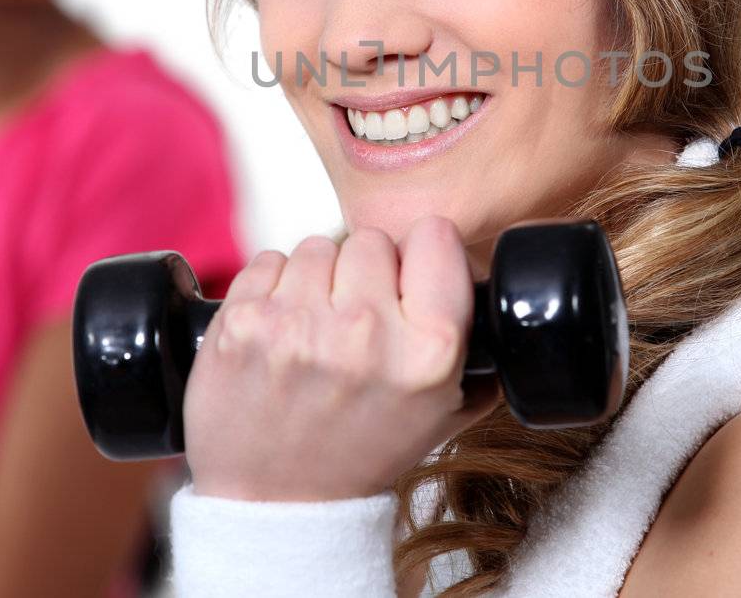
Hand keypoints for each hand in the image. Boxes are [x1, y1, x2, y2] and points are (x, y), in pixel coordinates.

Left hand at [182, 215, 498, 501]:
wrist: (278, 505)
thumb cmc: (363, 454)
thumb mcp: (444, 415)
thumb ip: (478, 354)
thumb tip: (498, 297)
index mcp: (428, 352)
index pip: (436, 235)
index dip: (423, 256)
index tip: (409, 280)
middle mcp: (365, 332)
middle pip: (372, 239)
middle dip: (365, 273)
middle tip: (355, 320)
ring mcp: (296, 325)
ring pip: (316, 246)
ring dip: (317, 280)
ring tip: (314, 331)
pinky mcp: (241, 324)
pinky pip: (266, 261)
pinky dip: (272, 289)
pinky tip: (280, 332)